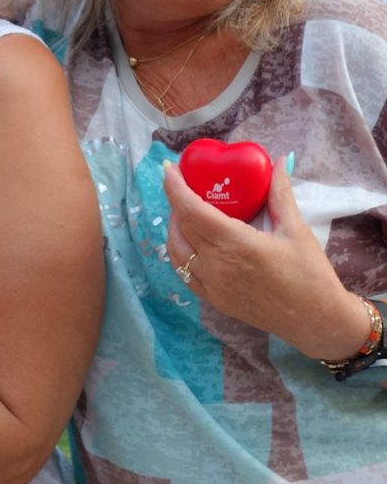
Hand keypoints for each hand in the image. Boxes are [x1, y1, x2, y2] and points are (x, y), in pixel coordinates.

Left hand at [164, 155, 370, 360]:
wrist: (316, 322)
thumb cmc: (310, 275)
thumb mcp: (296, 230)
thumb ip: (279, 193)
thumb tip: (277, 161)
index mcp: (234, 246)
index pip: (191, 211)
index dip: (175, 187)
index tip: (168, 167)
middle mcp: (215, 267)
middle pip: (179, 228)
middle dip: (175, 201)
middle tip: (182, 182)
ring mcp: (211, 287)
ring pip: (175, 251)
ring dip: (174, 227)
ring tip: (186, 208)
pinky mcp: (214, 300)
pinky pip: (184, 271)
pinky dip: (180, 250)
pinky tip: (192, 238)